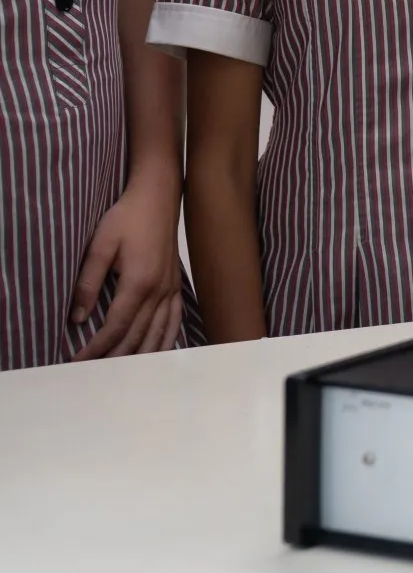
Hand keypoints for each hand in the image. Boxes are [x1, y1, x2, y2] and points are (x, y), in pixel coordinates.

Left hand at [71, 176, 182, 360]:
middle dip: (115, 358)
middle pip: (138, 335)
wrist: (158, 197)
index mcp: (139, 281)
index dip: (97, 347)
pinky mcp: (175, 285)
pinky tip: (158, 351)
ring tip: (124, 372)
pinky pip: (175, 319)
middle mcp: (159, 290)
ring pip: (159, 332)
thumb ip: (87, 282)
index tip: (79, 361)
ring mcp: (171, 288)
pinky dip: (166, 339)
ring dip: (142, 355)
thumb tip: (77, 317)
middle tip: (95, 374)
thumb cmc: (127, 218)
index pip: (116, 326)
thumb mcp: (99, 245)